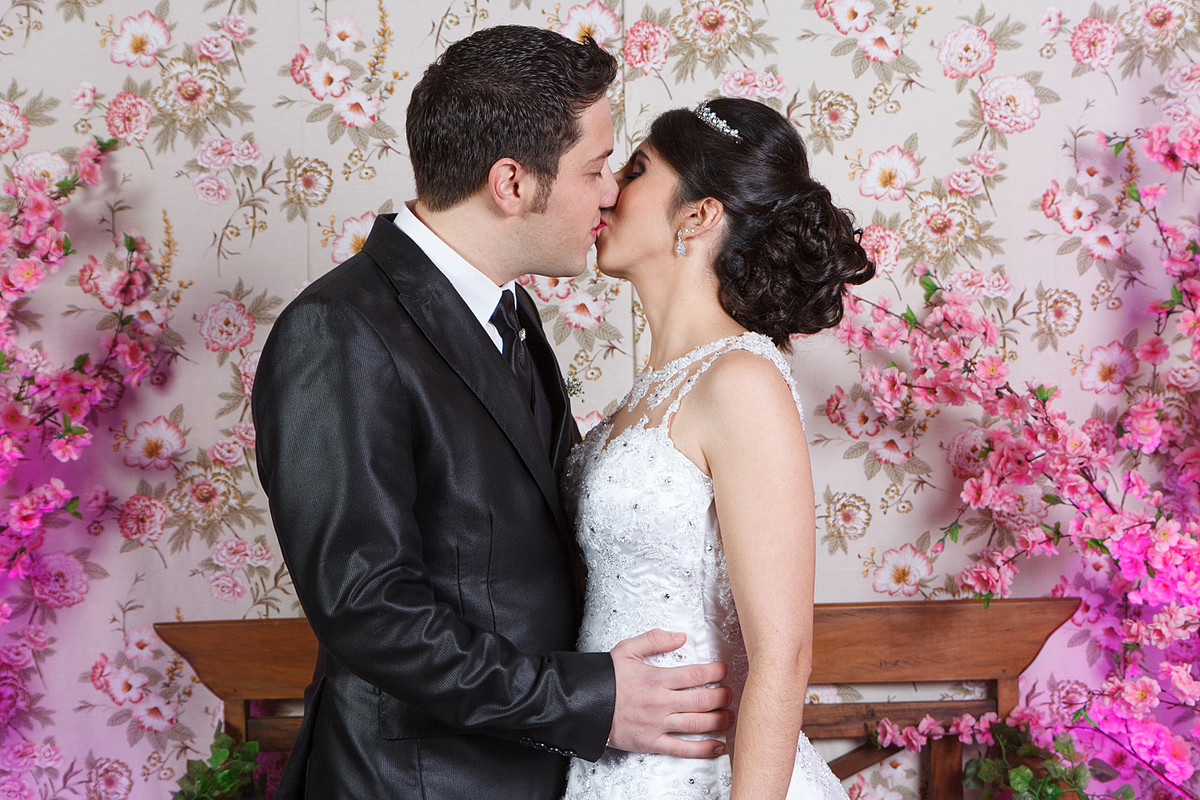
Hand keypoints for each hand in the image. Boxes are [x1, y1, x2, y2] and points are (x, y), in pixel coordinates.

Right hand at [607, 628, 733, 756]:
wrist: (583, 704)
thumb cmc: (605, 678)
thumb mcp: (627, 649)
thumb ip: (655, 639)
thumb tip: (680, 636)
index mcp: (657, 678)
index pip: (696, 674)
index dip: (715, 672)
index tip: (723, 670)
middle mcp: (661, 702)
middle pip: (703, 700)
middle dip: (722, 696)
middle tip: (730, 693)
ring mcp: (658, 724)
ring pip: (697, 724)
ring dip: (719, 720)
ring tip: (730, 715)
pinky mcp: (652, 742)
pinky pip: (683, 748)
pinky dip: (703, 749)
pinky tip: (717, 745)